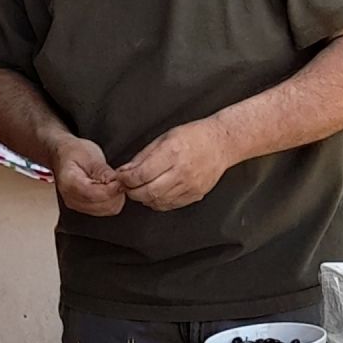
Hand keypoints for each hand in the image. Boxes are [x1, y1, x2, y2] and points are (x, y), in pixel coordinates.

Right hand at [51, 136, 124, 216]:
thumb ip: (103, 171)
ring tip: (114, 182)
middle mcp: (71, 198)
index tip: (120, 181)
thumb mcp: (89, 155)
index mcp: (68, 182)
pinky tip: (111, 188)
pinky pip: (107, 210)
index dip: (110, 189)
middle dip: (115, 192)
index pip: (92, 194)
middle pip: (102, 205)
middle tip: (119, 179)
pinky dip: (114, 200)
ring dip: (116, 196)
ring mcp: (78, 206)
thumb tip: (117, 182)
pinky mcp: (86, 209)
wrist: (65, 155)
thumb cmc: (74, 152)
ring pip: (107, 209)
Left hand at [116, 119, 231, 210]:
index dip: (126, 179)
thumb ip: (143, 156)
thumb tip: (125, 170)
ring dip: (144, 198)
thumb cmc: (194, 137)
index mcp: (172, 153)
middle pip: (148, 191)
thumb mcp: (165, 138)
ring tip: (140, 189)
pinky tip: (155, 194)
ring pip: (158, 201)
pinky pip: (170, 205)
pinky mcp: (194, 195)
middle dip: (132, 191)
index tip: (121, 177)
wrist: (221, 144)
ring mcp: (189, 186)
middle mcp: (181, 171)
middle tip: (127, 186)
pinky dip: (158, 202)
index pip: (141, 174)